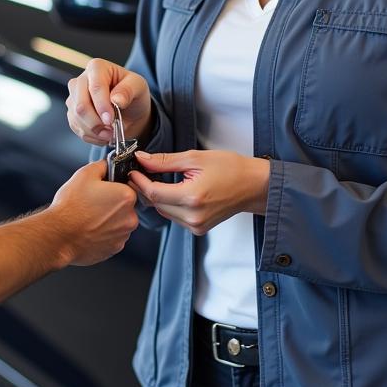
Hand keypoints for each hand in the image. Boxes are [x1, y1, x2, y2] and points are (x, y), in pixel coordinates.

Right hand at [49, 161, 138, 265]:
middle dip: (111, 204)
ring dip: (108, 220)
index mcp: (126, 196)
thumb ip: (102, 165)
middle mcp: (130, 218)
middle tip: (92, 204)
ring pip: (119, 222)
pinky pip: (112, 237)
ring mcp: (123, 236)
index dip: (112, 187)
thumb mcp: (84, 174)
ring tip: (88, 218)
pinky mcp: (114, 249)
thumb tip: (109, 164)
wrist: (58, 235)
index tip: (100, 191)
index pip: (126, 187)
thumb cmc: (70, 207)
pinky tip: (89, 229)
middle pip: (124, 206)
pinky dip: (103, 234)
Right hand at [66, 58, 151, 145]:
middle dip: (96, 122)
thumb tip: (116, 99)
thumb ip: (128, 90)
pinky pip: (76, 127)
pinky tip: (102, 134)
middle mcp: (81, 80)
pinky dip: (91, 135)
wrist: (130, 110)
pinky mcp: (72, 112)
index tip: (110, 119)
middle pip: (81, 105)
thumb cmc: (133, 94)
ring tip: (110, 133)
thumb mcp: (139, 87)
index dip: (101, 105)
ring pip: (76, 118)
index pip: (95, 87)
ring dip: (94, 131)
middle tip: (111, 131)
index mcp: (97, 67)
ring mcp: (74, 97)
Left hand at [128, 149, 270, 234]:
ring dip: (157, 196)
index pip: (154, 193)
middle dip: (145, 188)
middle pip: (156, 204)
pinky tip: (172, 190)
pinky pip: (174, 216)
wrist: (253, 186)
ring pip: (163, 211)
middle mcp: (193, 216)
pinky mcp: (198, 229)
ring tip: (156, 179)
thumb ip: (165, 161)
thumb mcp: (196, 158)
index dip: (139, 182)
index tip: (132, 171)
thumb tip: (142, 159)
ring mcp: (196, 225)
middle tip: (141, 171)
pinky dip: (169, 204)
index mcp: (192, 197)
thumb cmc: (230, 168)